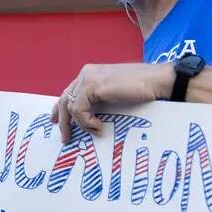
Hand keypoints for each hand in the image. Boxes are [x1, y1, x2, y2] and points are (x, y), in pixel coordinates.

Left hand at [50, 63, 171, 142]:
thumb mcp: (113, 94)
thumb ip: (99, 100)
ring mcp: (88, 78)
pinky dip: (87, 122)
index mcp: (90, 74)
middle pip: (65, 100)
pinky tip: (99, 126)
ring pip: (71, 107)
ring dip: (82, 124)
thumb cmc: (141, 88)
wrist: (155, 81)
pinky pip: (79, 110)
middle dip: (63, 121)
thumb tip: (89, 116)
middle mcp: (86, 73)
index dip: (61, 108)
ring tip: (96, 130)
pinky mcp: (92, 86)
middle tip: (66, 138)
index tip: (56, 121)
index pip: (69, 92)